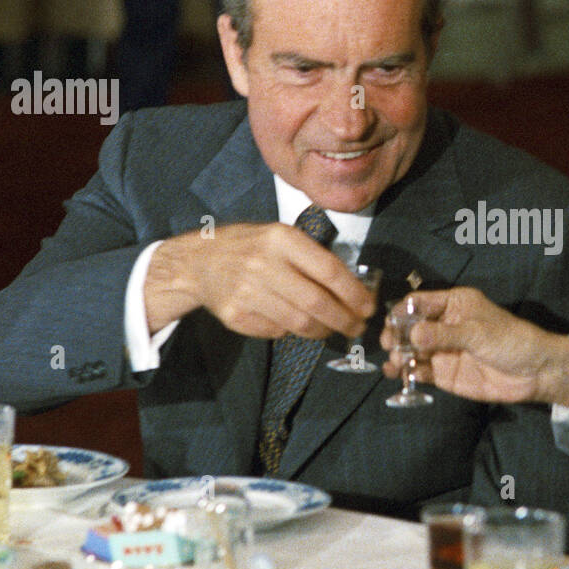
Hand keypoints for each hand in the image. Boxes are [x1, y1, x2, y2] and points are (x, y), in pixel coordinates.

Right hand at [144, 223, 374, 338]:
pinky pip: (277, 332)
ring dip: (324, 331)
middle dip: (345, 320)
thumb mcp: (281, 236)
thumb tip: (355, 290)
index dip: (354, 293)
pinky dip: (292, 332)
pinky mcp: (235, 316)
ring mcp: (247, 292)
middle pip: (317, 303)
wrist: (199, 261)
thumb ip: (313, 258)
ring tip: (334, 329)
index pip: (329, 271)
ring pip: (299, 324)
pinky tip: (297, 324)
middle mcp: (263, 264)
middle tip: (358, 328)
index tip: (369, 307)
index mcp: (281, 239)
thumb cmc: (250, 246)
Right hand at [380, 288, 568, 406]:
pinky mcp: (445, 374)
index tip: (391, 323)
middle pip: (410, 327)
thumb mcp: (478, 333)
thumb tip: (412, 334)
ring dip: (400, 355)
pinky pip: (421, 371)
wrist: (534, 373)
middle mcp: (444, 326)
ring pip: (412, 350)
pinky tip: (402, 375)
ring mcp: (443, 350)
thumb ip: (444, 335)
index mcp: (454, 305)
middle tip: (390, 345)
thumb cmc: (511, 341)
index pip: (419, 302)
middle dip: (397, 335)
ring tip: (395, 363)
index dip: (402, 311)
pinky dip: (408, 373)